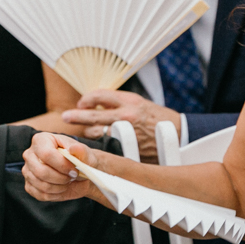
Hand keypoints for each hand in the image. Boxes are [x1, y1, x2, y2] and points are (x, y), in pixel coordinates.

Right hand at [22, 131, 103, 203]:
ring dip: (60, 187)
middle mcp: (30, 154)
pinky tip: (61, 188)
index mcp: (41, 140)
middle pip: (41, 171)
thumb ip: (80, 150)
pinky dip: (55, 195)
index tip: (74, 171)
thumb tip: (73, 149)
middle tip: (72, 177)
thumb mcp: (84, 153)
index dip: (62, 165)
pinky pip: (40, 194)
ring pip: (42, 185)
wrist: (79, 173)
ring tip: (68, 182)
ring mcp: (27, 170)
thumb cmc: (80, 159)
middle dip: (61, 178)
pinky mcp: (29, 186)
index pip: (46, 154)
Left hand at [62, 89, 180, 160]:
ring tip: (81, 132)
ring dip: (88, 131)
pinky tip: (94, 145)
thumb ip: (117, 102)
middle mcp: (126, 115)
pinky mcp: (129, 148)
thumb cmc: (157, 117)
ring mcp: (127, 133)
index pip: (99, 95)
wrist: (178, 135)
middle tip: (66, 117)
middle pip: (93, 115)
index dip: (87, 99)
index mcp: (129, 101)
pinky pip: (107, 146)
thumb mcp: (138, 102)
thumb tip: (94, 102)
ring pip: (97, 132)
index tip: (81, 103)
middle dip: (76, 116)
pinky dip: (100, 144)